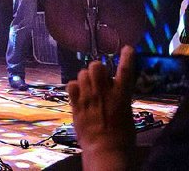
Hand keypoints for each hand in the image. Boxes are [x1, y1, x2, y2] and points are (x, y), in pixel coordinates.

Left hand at [67, 45, 135, 169]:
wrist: (105, 150)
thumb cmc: (122, 136)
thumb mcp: (126, 113)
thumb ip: (120, 98)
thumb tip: (115, 88)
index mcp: (121, 95)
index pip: (125, 70)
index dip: (126, 57)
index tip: (127, 48)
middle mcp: (103, 92)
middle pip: (96, 66)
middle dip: (98, 68)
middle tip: (99, 77)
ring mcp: (88, 97)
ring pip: (82, 73)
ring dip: (86, 77)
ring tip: (88, 86)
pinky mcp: (76, 104)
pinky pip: (71, 85)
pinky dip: (74, 86)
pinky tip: (78, 93)